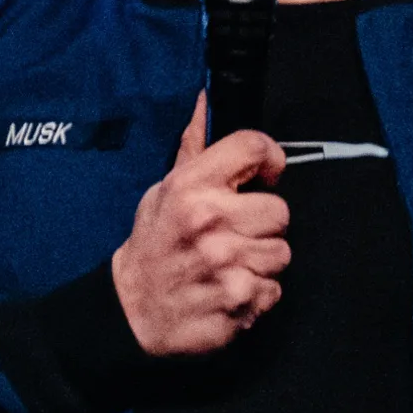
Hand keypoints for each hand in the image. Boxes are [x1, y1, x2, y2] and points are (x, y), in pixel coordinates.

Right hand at [111, 93, 290, 355]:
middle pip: (280, 210)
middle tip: (235, 234)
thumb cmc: (152, 245)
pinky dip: (257, 294)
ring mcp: (227, 263)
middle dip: (262, 224)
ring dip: (260, 261)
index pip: (254, 147)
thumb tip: (205, 101)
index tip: (264, 175)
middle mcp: (211, 221)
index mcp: (191, 187)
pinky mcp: (239, 300)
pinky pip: (274, 289)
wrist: (130, 311)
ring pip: (281, 253)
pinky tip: (229, 289)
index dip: (269, 159)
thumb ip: (193, 150)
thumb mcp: (163, 190)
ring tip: (229, 264)